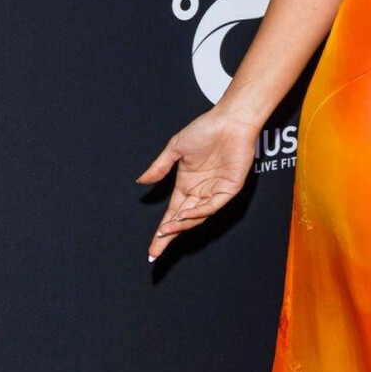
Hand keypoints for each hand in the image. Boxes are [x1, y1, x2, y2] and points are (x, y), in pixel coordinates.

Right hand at [138, 107, 261, 261]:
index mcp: (187, 183)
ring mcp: (215, 191)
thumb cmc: (205, 130)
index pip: (172, 212)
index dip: (162, 230)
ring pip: (196, 217)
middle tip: (155, 250)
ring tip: (165, 230)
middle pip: (183, 220)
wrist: (229, 121)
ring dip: (180, 224)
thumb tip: (141, 181)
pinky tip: (184, 214)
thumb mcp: (175, 148)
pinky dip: (198, 212)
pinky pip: (212, 206)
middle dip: (169, 236)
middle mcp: (200, 191)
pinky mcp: (229, 189)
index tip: (152, 247)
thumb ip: (159, 167)